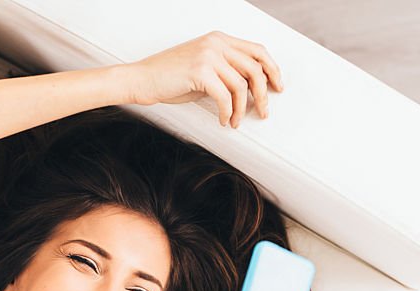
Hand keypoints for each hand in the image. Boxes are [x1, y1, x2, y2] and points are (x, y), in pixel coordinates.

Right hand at [123, 30, 283, 127]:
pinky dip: (227, 113)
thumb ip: (227, 72)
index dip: (272, 70)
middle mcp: (216, 43)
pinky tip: (223, 120)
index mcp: (219, 39)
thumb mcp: (204, 69)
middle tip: (263, 112)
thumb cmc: (171, 77)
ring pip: (241, 86)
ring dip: (242, 109)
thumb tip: (252, 90)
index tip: (277, 87)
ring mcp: (208, 55)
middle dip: (263, 94)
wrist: (143, 79)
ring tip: (235, 121)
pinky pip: (225, 97)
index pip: (257, 51)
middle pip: (255, 69)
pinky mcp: (200, 71)